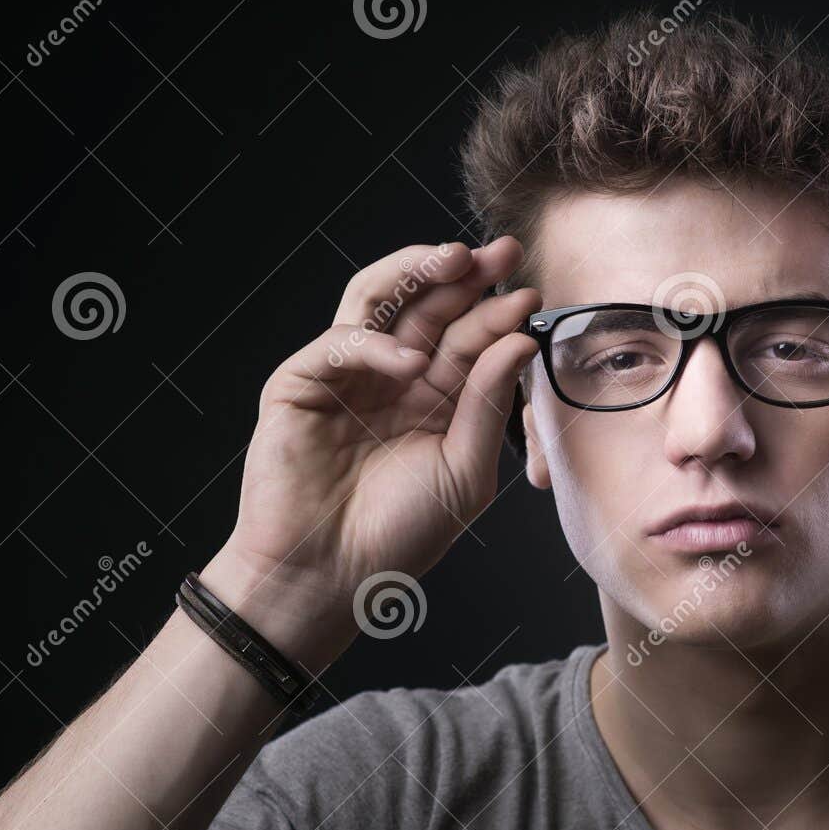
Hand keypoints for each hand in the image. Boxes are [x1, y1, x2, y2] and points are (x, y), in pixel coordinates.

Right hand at [203, 237, 538, 667]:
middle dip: (465, 275)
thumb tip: (518, 339)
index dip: (496, 312)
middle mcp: (391, 378)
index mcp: (433, 399)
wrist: (328, 578)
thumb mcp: (465, 472)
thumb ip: (489, 404)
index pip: (468, 339)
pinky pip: (338, 344)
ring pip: (378, 301)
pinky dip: (374, 345)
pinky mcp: (299, 384)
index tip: (529, 295)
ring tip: (456, 261)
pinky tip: (407, 362)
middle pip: (428, 307)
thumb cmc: (398, 535)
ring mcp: (344, 376)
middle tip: (503, 252)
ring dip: (415, 274)